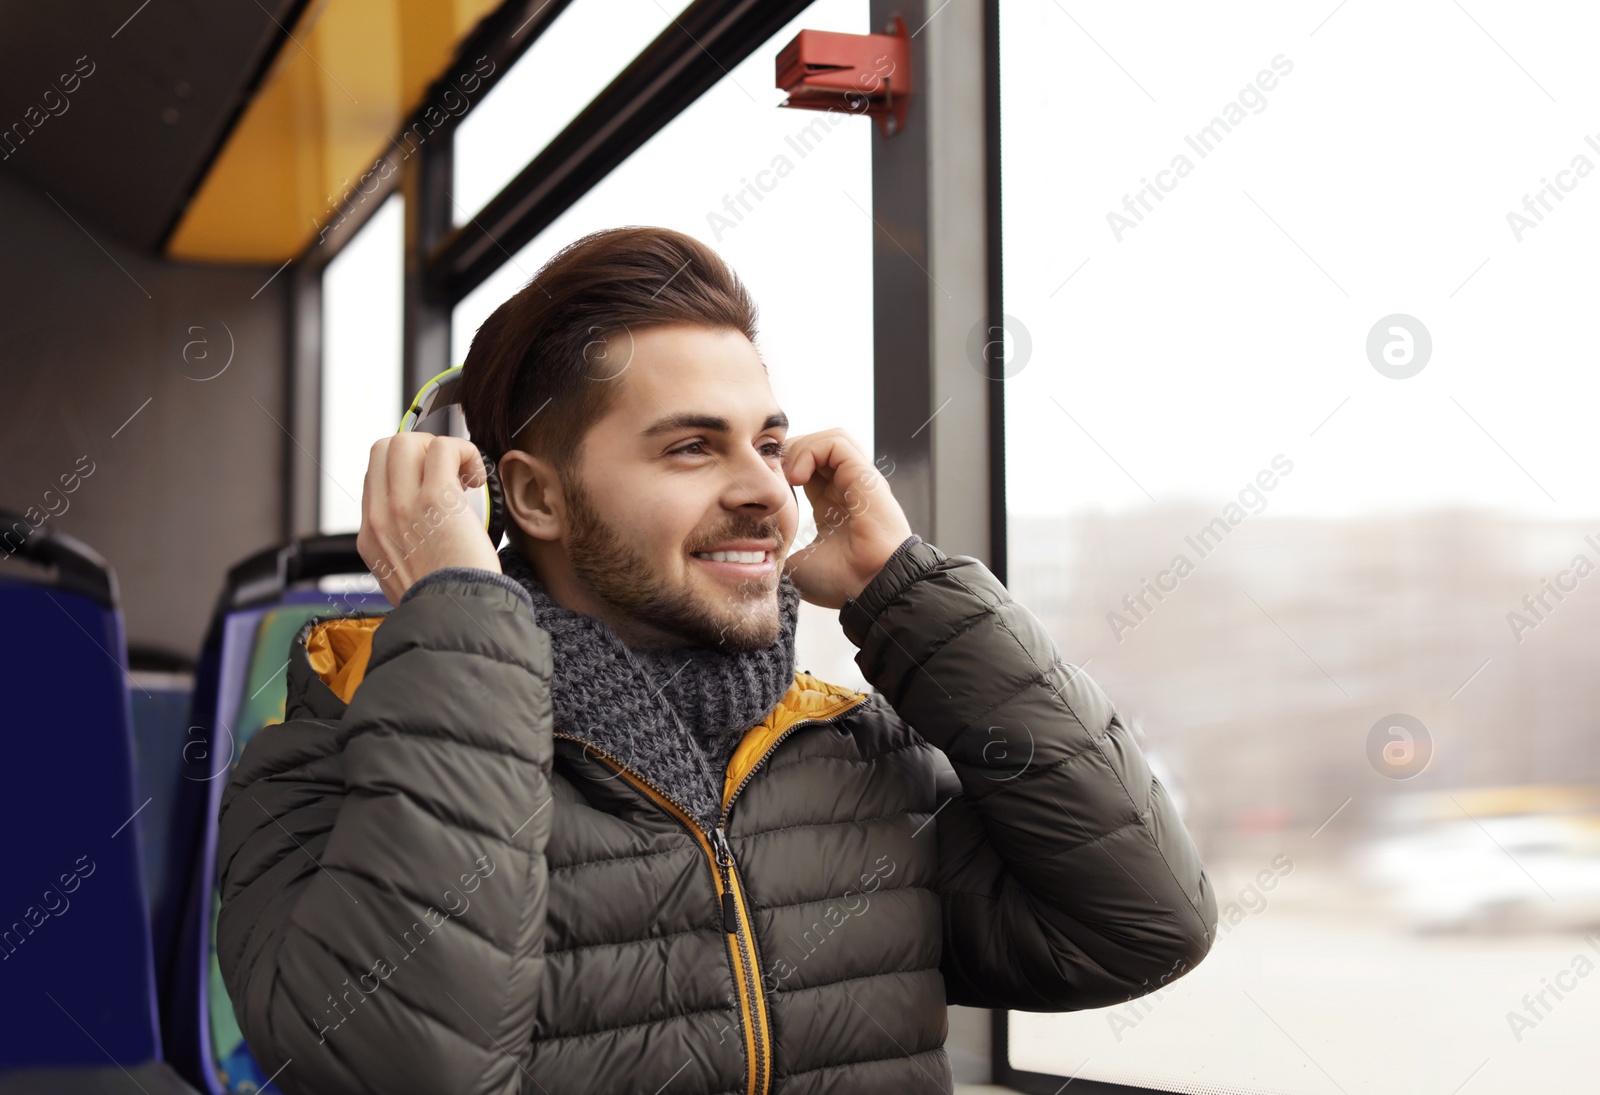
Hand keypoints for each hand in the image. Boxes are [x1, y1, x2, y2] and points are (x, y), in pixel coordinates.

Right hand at [356, 433, 501, 605]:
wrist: (456, 620)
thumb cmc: (445, 604)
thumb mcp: (405, 579)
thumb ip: (406, 548)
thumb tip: (428, 528)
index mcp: (372, 536)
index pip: (375, 475)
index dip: (407, 468)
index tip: (434, 481)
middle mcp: (381, 517)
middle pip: (385, 449)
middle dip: (420, 449)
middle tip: (448, 473)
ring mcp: (403, 506)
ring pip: (407, 442)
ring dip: (442, 448)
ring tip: (463, 475)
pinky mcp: (436, 499)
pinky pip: (444, 449)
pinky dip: (465, 452)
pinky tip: (477, 477)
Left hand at [781, 429, 911, 608]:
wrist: (870, 589)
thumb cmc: (841, 582)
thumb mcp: (798, 563)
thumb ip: (781, 550)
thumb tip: (754, 554)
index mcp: (831, 505)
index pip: (806, 467)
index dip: (782, 468)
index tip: (764, 486)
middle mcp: (846, 487)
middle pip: (816, 448)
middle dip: (788, 453)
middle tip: (770, 476)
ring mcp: (857, 479)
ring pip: (828, 439)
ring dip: (800, 449)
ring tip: (787, 476)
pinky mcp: (864, 474)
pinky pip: (837, 442)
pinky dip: (812, 450)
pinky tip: (798, 477)